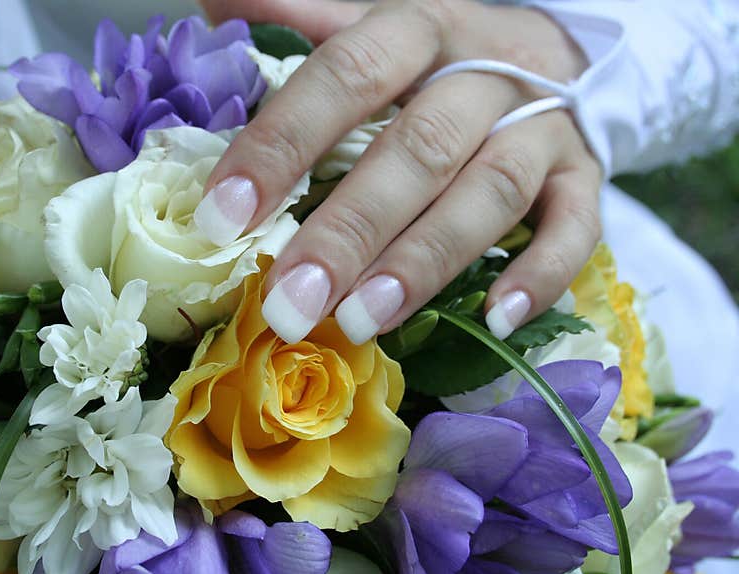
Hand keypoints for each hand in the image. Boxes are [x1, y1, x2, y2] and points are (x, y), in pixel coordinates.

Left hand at [197, 0, 600, 343]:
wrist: (556, 55)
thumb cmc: (441, 57)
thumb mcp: (375, 26)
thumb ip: (300, 19)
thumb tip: (210, 2)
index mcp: (418, 31)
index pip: (346, 76)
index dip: (282, 144)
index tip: (224, 216)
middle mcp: (484, 74)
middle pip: (418, 149)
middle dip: (349, 230)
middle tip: (290, 300)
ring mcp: (543, 128)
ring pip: (489, 193)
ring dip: (425, 261)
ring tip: (362, 321)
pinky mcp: (585, 178)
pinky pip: (574, 228)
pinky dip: (538, 276)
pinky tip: (494, 321)